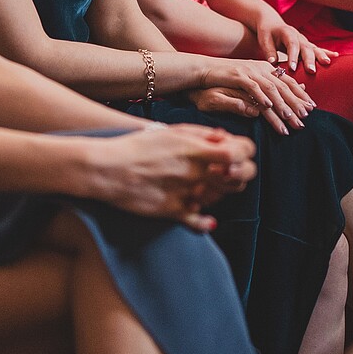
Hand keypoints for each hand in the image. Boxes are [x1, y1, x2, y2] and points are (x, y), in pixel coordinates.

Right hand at [86, 124, 254, 226]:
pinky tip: (207, 218)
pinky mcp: (173, 210)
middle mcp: (194, 171)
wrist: (107, 167)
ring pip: (221, 197)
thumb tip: (224, 138)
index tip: (239, 154)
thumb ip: (200, 134)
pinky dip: (206, 221)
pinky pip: (200, 220)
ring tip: (209, 186)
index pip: (240, 151)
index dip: (246, 153)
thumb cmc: (137, 146)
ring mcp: (185, 192)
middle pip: (239, 176)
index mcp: (195, 148)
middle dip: (241, 173)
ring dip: (221, 192)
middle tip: (230, 172)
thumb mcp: (170, 131)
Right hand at [196, 58, 315, 133]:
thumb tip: (275, 102)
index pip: (288, 82)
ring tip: (290, 118)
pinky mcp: (237, 75)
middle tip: (305, 118)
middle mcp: (261, 69)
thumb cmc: (226, 78)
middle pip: (283, 87)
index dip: (301, 94)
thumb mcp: (248, 83)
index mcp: (266, 69)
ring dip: (281, 104)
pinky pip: (252, 87)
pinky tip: (267, 107)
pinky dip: (260, 96)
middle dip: (295, 103)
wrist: (204, 69)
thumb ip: (263, 90)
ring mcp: (250, 71)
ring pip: (270, 89)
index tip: (311, 108)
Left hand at [253, 13, 334, 75]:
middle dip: (309, 59)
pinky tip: (336, 56)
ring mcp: (304, 40)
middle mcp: (298, 36)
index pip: (291, 45)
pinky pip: (317, 49)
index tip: (292, 68)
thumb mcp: (264, 39)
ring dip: (321, 56)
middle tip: (312, 71)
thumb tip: (272, 63)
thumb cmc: (267, 32)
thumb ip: (268, 50)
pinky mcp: (307, 45)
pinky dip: (326, 52)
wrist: (272, 22)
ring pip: (313, 48)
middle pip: (305, 47)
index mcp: (287, 32)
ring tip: (327, 63)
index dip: (292, 56)